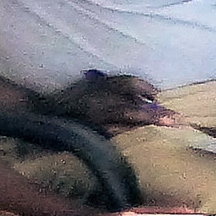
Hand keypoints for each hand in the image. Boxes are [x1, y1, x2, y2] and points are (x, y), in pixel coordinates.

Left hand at [49, 72, 179, 129]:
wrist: (37, 114)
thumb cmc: (65, 132)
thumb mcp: (92, 136)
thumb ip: (118, 130)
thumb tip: (140, 125)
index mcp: (103, 109)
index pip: (138, 112)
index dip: (159, 116)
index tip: (178, 120)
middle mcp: (102, 92)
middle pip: (135, 89)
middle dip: (153, 97)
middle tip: (165, 108)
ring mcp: (96, 84)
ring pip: (127, 81)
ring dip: (143, 88)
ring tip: (153, 97)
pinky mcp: (91, 81)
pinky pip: (118, 79)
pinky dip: (130, 85)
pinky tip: (132, 93)